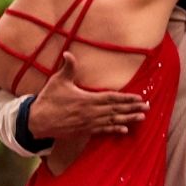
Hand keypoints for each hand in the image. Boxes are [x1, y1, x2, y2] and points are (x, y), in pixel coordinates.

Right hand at [28, 52, 148, 138]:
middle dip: (132, 108)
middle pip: (116, 110)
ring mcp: (88, 123)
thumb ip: (67, 68)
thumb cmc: (48, 100)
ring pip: (112, 121)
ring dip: (128, 119)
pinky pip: (103, 131)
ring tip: (141, 118)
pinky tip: (124, 130)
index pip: (112, 98)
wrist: (38, 121)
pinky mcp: (84, 131)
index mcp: (87, 99)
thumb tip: (69, 53)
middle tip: (147, 107)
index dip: (127, 98)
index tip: (139, 97)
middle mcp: (91, 112)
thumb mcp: (58, 81)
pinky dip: (114, 130)